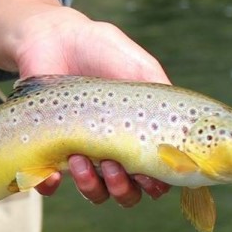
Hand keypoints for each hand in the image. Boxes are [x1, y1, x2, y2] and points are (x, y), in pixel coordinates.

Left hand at [16, 9, 171, 205]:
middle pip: (127, 192)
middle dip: (122, 188)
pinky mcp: (47, 150)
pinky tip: (52, 174)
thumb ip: (164, 96)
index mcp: (139, 137)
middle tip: (112, 164)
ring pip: (94, 192)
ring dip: (91, 186)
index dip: (156, 185)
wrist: (54, 38)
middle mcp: (113, 152)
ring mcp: (81, 153)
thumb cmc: (102, 52)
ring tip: (80, 159)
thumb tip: (184, 132)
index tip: (149, 174)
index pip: (156, 176)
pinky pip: (47, 183)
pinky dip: (50, 186)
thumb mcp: (141, 68)